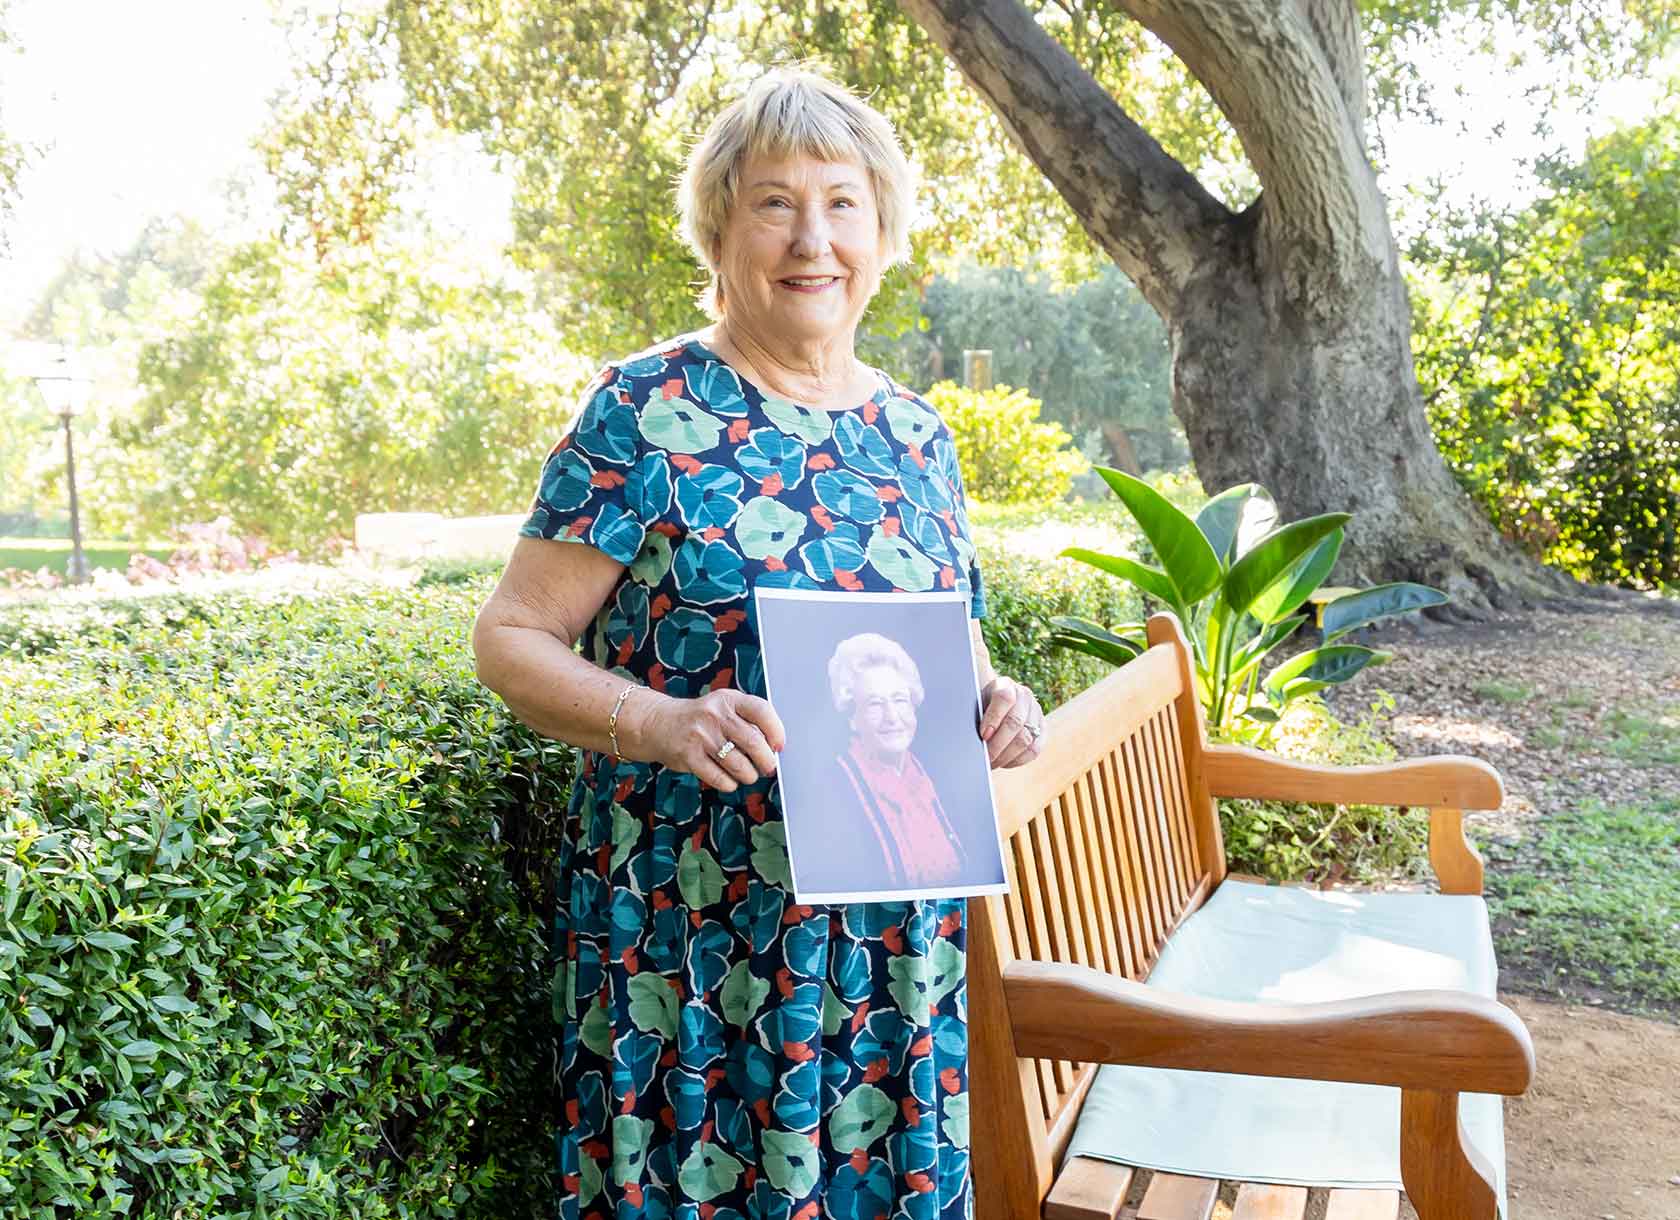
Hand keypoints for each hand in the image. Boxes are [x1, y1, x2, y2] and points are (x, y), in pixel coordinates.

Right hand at [637, 689, 785, 792]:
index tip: (779, 746)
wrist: (659, 723)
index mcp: (728, 699)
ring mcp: (700, 735)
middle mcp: (714, 714)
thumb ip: (747, 721)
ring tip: (748, 775)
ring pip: (739, 765)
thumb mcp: (723, 707)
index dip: (776, 731)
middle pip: (753, 742)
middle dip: (766, 761)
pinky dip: (730, 784)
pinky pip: (719, 778)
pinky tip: (729, 780)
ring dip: (749, 775)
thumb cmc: (701, 719)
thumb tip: (774, 750)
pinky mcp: (688, 756)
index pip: (761, 711)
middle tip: (768, 768)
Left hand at [979, 675, 1044, 768]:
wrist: (996, 701)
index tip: (983, 735)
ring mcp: (1036, 713)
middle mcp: (1024, 696)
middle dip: (998, 745)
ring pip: (1026, 739)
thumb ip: (975, 716)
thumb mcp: (976, 702)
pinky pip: (1034, 750)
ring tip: (993, 762)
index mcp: (1005, 685)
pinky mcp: (1042, 730)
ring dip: (1007, 756)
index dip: (993, 718)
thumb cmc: (981, 705)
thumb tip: (970, 738)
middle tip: (985, 758)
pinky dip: (1017, 760)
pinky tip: (1004, 761)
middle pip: (1015, 723)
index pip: (1004, 698)